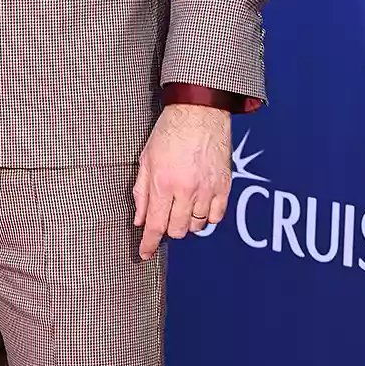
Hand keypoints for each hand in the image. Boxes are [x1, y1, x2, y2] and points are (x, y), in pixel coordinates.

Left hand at [133, 103, 231, 260]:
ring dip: (187, 222)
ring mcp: (208, 189)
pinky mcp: (224, 185)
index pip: (155, 225)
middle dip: (168, 229)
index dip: (149, 244)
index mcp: (164, 183)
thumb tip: (140, 219)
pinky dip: (207, 216)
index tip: (145, 253)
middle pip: (177, 230)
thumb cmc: (170, 131)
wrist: (200, 111)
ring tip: (182, 207)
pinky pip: (217, 215)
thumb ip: (141, 192)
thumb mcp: (146, 160)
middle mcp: (187, 190)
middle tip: (165, 216)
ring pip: (198, 226)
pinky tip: (200, 206)